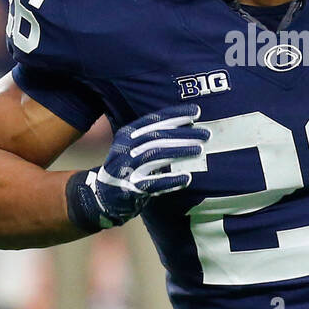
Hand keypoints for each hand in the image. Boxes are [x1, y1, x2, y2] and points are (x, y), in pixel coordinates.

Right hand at [66, 105, 209, 230]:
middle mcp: (125, 149)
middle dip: (183, 134)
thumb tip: (189, 127)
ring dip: (179, 151)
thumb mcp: (135, 147)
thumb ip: (155, 138)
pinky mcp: (129, 189)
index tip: (196, 112)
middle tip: (205, 133)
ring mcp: (126, 169)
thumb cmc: (128, 168)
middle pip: (157, 137)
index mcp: (127, 135)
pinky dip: (170, 180)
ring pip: (155, 156)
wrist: (103, 196)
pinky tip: (187, 178)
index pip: (153, 121)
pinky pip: (153, 184)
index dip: (175, 115)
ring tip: (199, 150)